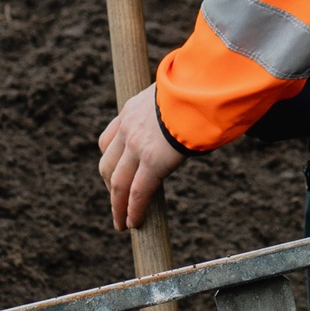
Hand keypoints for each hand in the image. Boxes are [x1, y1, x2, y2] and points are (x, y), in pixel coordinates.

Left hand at [99, 84, 185, 229]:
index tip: (113, 175)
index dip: (110, 161)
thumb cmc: (199, 88)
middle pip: (107, 164)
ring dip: (117, 206)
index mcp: (131, 110)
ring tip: (121, 223)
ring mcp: (137, 146)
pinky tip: (133, 223)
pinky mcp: (153, 162)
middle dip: (110, 187)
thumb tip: (193, 115)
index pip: (108, 140)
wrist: (202, 87)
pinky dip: (133, 211)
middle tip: (115, 203)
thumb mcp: (176, 93)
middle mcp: (128, 128)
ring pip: (117, 183)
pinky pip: (137, 193)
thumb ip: (174, 109)